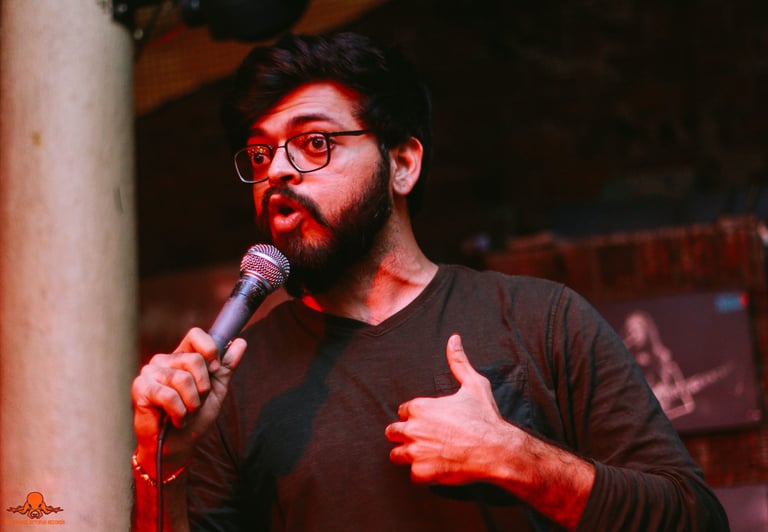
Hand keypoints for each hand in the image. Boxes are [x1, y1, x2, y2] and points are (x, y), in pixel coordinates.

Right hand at [131, 327, 245, 468]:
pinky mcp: (140, 388)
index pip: (195, 334)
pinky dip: (179, 413)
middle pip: (194, 359)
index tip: (215, 370)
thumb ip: (226, 366)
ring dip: (192, 404)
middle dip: (203, 388)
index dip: (210, 350)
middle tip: (196, 403)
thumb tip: (241, 341)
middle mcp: (164, 360)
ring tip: (185, 413)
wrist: (177, 447)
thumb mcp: (216, 390)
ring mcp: (150, 373)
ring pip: (183, 379)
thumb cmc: (194, 419)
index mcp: (181, 357)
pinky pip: (169, 396)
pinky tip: (174, 420)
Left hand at [385, 333, 512, 484]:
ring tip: (424, 455)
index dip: (413, 416)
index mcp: (419, 407)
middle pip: (392, 432)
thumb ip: (458, 362)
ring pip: (396, 455)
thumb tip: (454, 339)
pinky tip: (436, 468)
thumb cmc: (485, 418)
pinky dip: (423, 474)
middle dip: (403, 435)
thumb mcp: (474, 384)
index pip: (403, 411)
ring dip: (408, 455)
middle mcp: (412, 429)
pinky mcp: (422, 472)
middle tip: (421, 439)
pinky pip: (413, 475)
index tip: (426, 421)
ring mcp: (415, 452)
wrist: (496, 450)